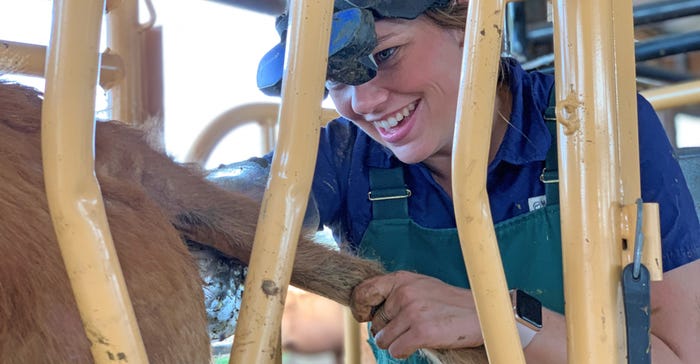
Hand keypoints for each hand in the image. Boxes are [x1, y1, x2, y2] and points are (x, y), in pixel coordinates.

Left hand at [350, 270, 483, 357]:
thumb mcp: (420, 286)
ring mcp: (412, 312)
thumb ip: (396, 293)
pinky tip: (418, 344)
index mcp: (401, 279)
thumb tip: (368, 310)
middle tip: (410, 327)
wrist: (481, 312)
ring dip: (395, 343)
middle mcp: (404, 293)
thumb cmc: (449, 303)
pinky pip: (395, 350)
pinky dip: (403, 352)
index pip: (363, 291)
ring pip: (382, 339)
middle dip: (388, 330)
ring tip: (415, 335)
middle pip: (375, 323)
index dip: (359, 307)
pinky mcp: (421, 332)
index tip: (364, 316)